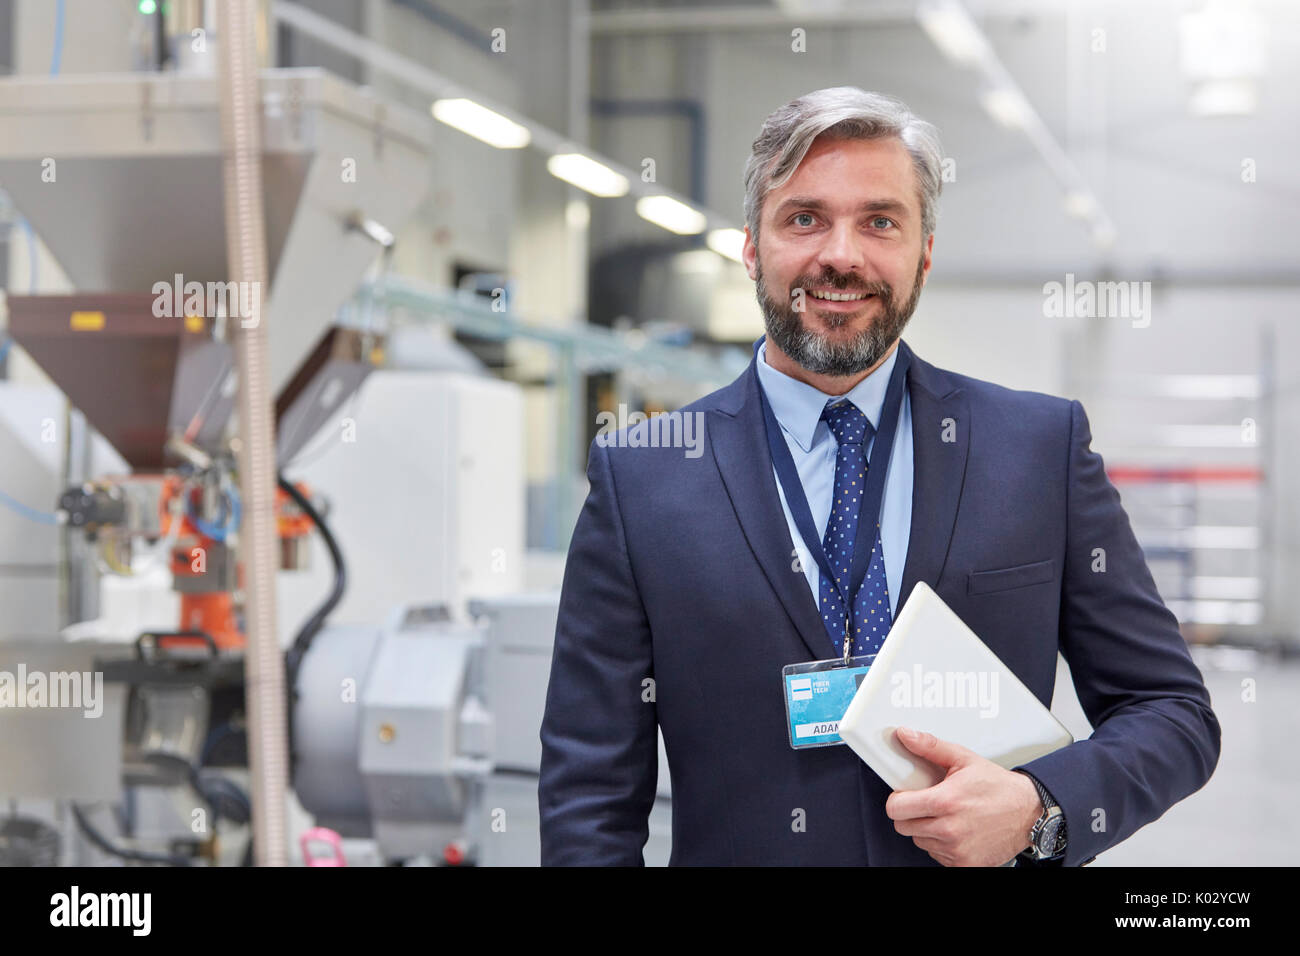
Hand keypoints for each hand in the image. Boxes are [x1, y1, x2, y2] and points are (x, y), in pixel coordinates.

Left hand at [884, 726, 1041, 866]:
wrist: (1029, 812)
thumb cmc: (998, 786)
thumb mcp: (964, 759)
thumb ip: (930, 747)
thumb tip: (906, 735)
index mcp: (945, 802)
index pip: (896, 809)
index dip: (898, 800)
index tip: (906, 795)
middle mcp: (949, 829)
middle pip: (903, 827)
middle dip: (911, 814)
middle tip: (928, 804)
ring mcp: (957, 849)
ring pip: (920, 841)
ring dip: (927, 830)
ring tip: (947, 816)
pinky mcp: (965, 864)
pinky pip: (937, 855)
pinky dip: (942, 844)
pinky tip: (956, 830)